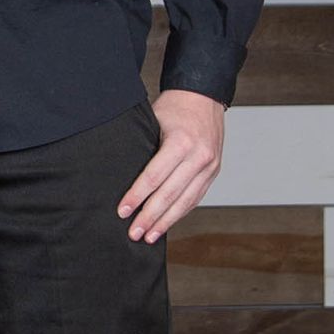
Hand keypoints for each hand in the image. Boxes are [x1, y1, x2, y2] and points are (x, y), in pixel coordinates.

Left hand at [119, 90, 225, 242]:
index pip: (154, 177)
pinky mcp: (214, 172)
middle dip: (150, 217)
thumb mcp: (153, 122)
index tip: (122, 212)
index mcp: (181, 143)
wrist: (204, 96)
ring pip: (185, 201)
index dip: (136, 197)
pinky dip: (180, 212)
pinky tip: (167, 223)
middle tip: (134, 233)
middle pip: (170, 194)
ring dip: (166, 221)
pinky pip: (196, 197)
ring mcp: (210, 166)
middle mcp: (199, 157)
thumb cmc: (174, 107)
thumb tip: (119, 177)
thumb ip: (143, 149)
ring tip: (149, 236)